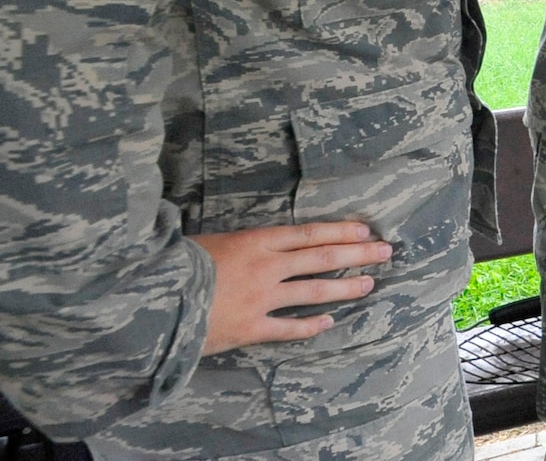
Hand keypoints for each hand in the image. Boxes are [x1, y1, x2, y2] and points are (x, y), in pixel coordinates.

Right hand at [190, 222, 391, 353]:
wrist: (149, 297)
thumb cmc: (175, 265)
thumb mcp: (210, 242)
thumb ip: (240, 245)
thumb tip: (256, 244)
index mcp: (255, 241)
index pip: (309, 232)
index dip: (340, 230)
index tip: (365, 229)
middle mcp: (266, 266)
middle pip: (322, 256)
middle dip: (358, 252)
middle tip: (385, 250)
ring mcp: (261, 298)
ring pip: (314, 290)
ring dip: (345, 286)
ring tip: (370, 284)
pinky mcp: (249, 328)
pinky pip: (288, 327)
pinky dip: (310, 326)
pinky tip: (329, 323)